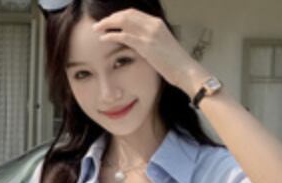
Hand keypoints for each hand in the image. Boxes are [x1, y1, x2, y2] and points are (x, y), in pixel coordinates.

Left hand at [92, 9, 209, 97]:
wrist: (185, 70)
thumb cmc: (175, 64)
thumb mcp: (163, 47)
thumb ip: (152, 42)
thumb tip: (141, 45)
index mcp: (157, 24)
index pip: (134, 13)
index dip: (119, 16)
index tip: (109, 21)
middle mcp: (153, 25)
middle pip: (126, 14)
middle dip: (110, 18)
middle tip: (99, 24)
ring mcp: (149, 34)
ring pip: (123, 22)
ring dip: (107, 25)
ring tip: (97, 29)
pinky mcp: (146, 45)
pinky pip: (124, 36)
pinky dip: (112, 36)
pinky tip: (103, 39)